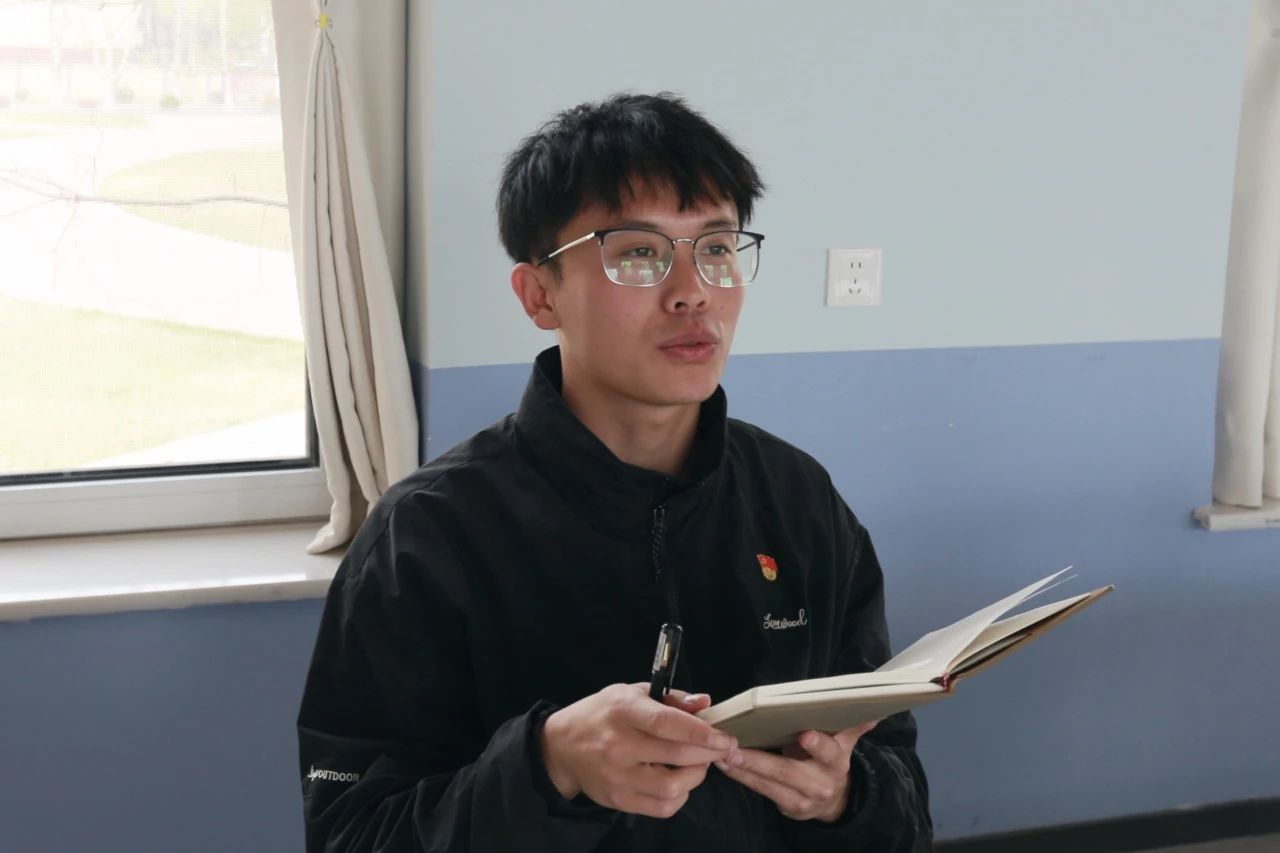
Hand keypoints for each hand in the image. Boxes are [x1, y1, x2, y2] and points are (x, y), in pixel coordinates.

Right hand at [540, 683, 736, 817]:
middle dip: (708, 753)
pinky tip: (679, 782)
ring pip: (672, 787)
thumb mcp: (631, 693)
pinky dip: (679, 797)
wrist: (561, 746)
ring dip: (695, 776)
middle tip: (721, 748)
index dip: (702, 731)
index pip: (667, 723)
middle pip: (676, 755)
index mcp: (624, 711)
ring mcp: (618, 776)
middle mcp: (619, 745)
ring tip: (697, 764)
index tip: (724, 736)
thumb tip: (705, 703)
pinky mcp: (618, 800)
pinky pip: (661, 807)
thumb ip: (671, 698)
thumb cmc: (602, 714)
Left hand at [715, 720, 879, 822]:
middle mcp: (820, 782)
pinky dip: (743, 777)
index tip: (804, 735)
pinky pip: (762, 791)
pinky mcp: (788, 808)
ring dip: (743, 769)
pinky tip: (726, 765)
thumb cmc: (830, 759)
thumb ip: (855, 724)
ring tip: (723, 754)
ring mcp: (803, 799)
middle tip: (735, 748)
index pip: (830, 752)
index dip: (818, 745)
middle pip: (789, 771)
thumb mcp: (845, 741)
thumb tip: (876, 709)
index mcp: (836, 761)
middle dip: (760, 761)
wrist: (833, 798)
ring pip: (770, 783)